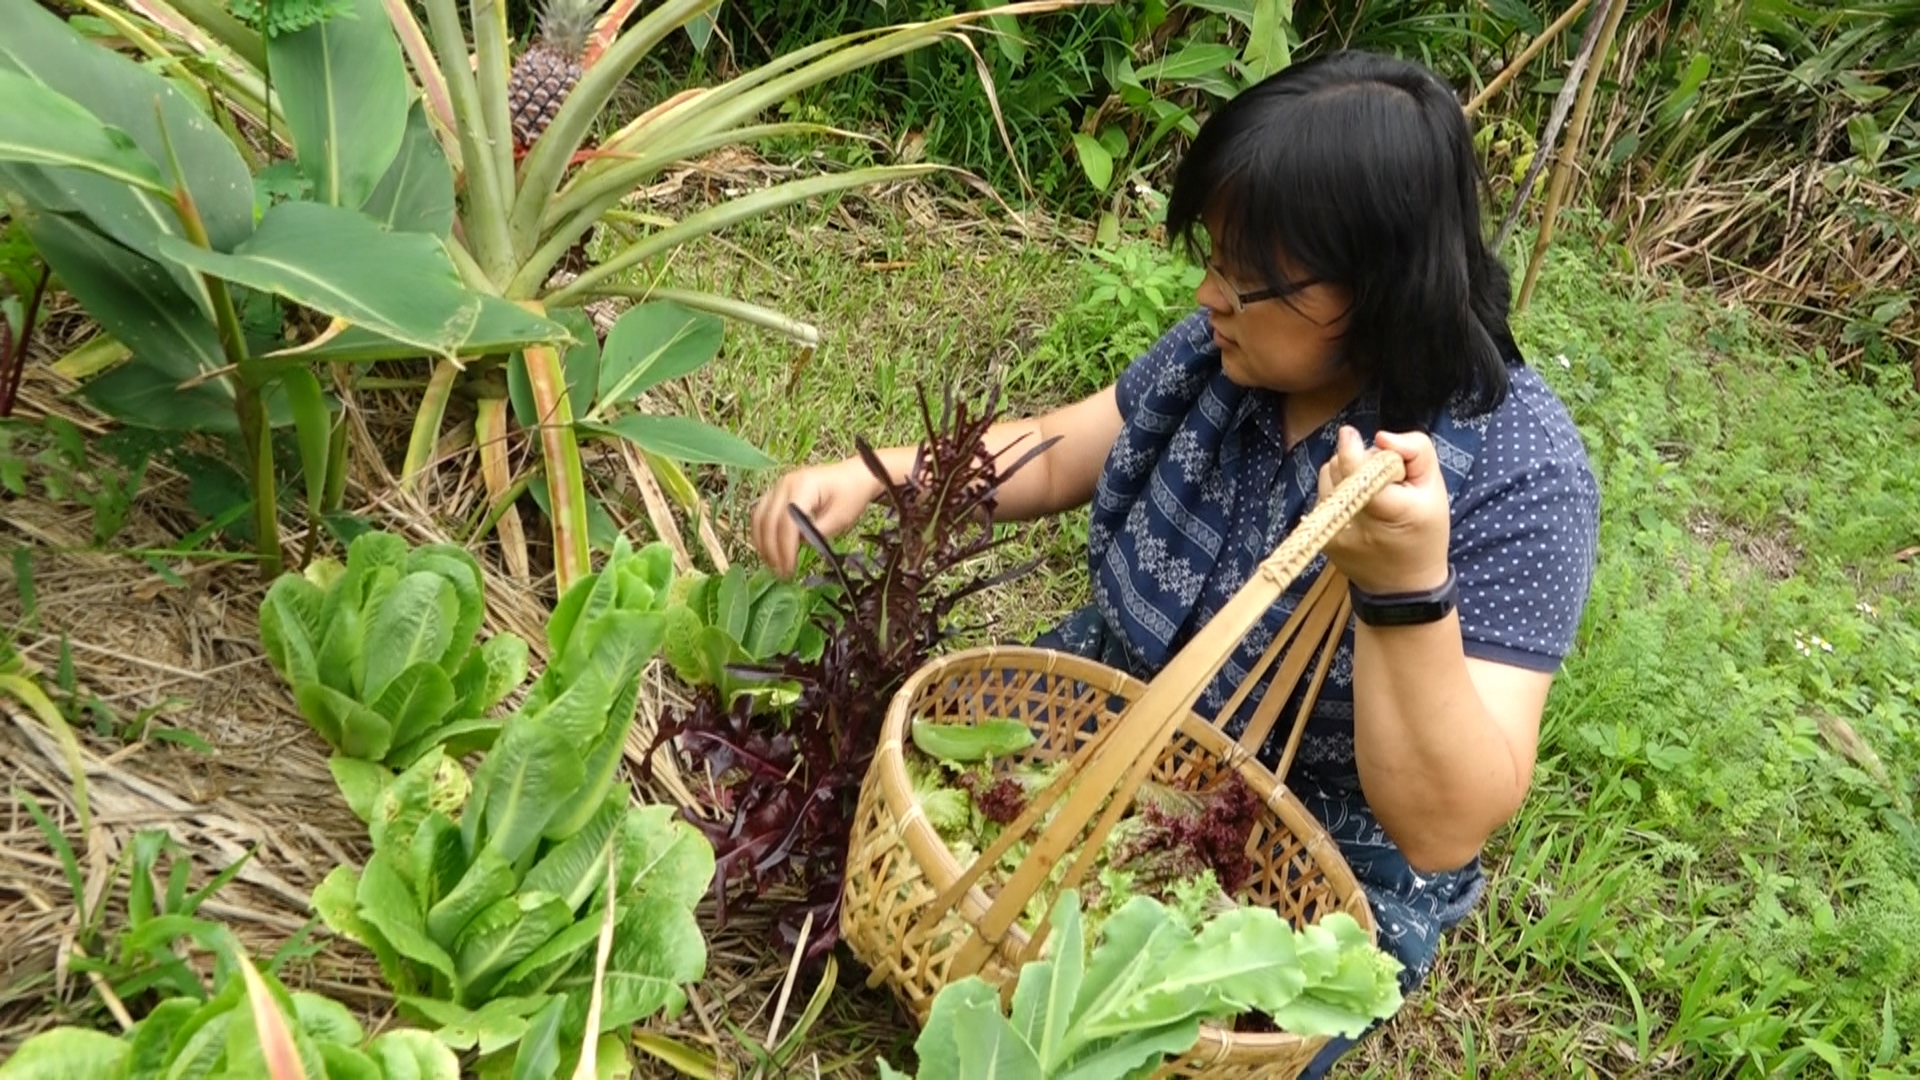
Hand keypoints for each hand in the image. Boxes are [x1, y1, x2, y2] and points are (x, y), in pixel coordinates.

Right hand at [749, 457, 882, 577]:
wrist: (854, 476)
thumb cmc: (851, 495)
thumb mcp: (840, 518)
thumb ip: (817, 532)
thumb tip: (798, 545)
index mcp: (803, 486)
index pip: (787, 522)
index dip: (786, 549)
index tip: (789, 569)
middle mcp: (785, 484)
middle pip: (769, 521)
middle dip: (772, 550)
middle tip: (780, 572)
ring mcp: (778, 486)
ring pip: (759, 517)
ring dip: (762, 543)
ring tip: (772, 565)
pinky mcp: (777, 492)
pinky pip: (761, 513)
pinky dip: (761, 533)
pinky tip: (767, 549)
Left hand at [1318, 425, 1451, 595]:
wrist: (1404, 585)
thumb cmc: (1424, 530)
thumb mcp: (1434, 487)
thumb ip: (1415, 451)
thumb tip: (1380, 436)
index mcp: (1390, 510)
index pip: (1357, 472)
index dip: (1353, 452)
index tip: (1351, 435)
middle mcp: (1356, 523)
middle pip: (1339, 467)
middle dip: (1358, 460)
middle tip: (1383, 475)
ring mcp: (1334, 533)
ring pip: (1327, 478)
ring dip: (1345, 474)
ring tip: (1372, 490)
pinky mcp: (1322, 538)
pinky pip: (1323, 497)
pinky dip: (1339, 493)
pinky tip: (1359, 506)